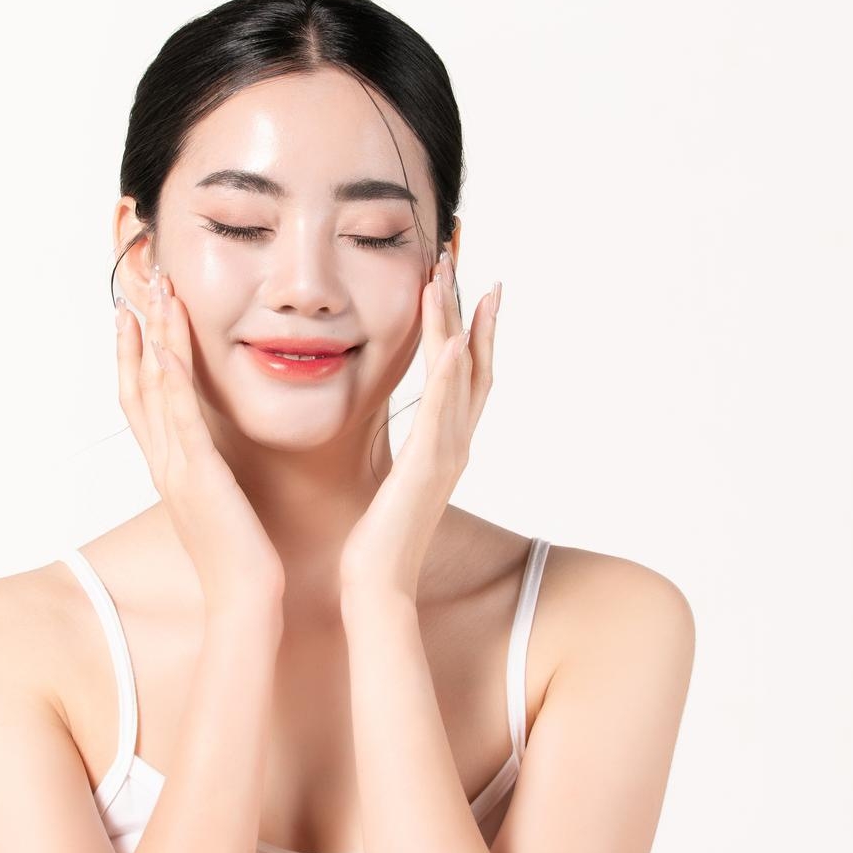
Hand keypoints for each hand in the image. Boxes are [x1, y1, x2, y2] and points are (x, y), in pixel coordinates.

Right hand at [115, 267, 286, 610]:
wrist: (244, 600)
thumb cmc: (242, 556)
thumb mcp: (222, 501)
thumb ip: (214, 471)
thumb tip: (218, 451)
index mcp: (170, 467)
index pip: (141, 398)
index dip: (132, 352)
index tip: (133, 311)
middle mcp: (164, 462)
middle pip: (138, 382)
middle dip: (137, 330)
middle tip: (138, 282)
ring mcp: (176, 468)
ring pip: (156, 391)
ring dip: (153, 338)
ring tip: (155, 293)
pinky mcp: (199, 477)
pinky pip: (180, 422)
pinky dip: (172, 384)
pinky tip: (168, 351)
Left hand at [338, 253, 499, 600]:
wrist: (376, 586)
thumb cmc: (377, 542)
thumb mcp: (392, 486)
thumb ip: (403, 459)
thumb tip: (398, 445)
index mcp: (446, 448)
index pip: (468, 379)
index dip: (475, 333)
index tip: (473, 292)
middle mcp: (455, 446)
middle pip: (474, 366)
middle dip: (471, 313)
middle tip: (465, 266)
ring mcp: (445, 455)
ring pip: (460, 377)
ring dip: (457, 325)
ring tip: (451, 281)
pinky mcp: (425, 467)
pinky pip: (441, 413)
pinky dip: (450, 376)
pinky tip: (453, 343)